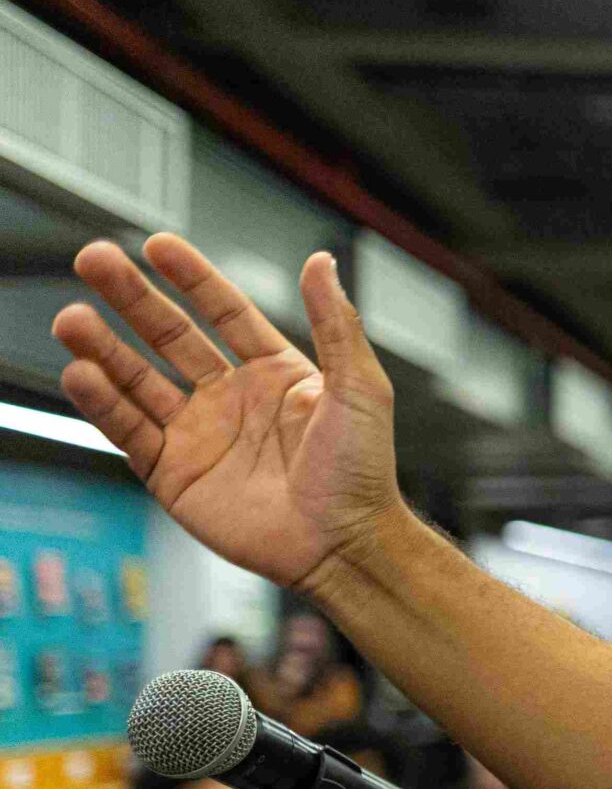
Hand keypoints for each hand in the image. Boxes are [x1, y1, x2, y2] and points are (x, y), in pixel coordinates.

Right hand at [53, 236, 401, 593]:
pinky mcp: (175, 474)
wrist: (344, 544)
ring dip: (104, 349)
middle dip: (131, 299)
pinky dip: (104, 404)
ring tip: (71, 319)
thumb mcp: (360, 388)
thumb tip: (322, 262)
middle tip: (94, 260)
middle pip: (169, 337)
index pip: (224, 312)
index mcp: (276, 373)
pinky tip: (82, 375)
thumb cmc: (362, 472)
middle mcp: (232, 398)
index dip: (191, 279)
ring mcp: (200, 435)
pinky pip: (130, 432)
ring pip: (139, 381)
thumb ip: (336, 324)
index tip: (157, 245)